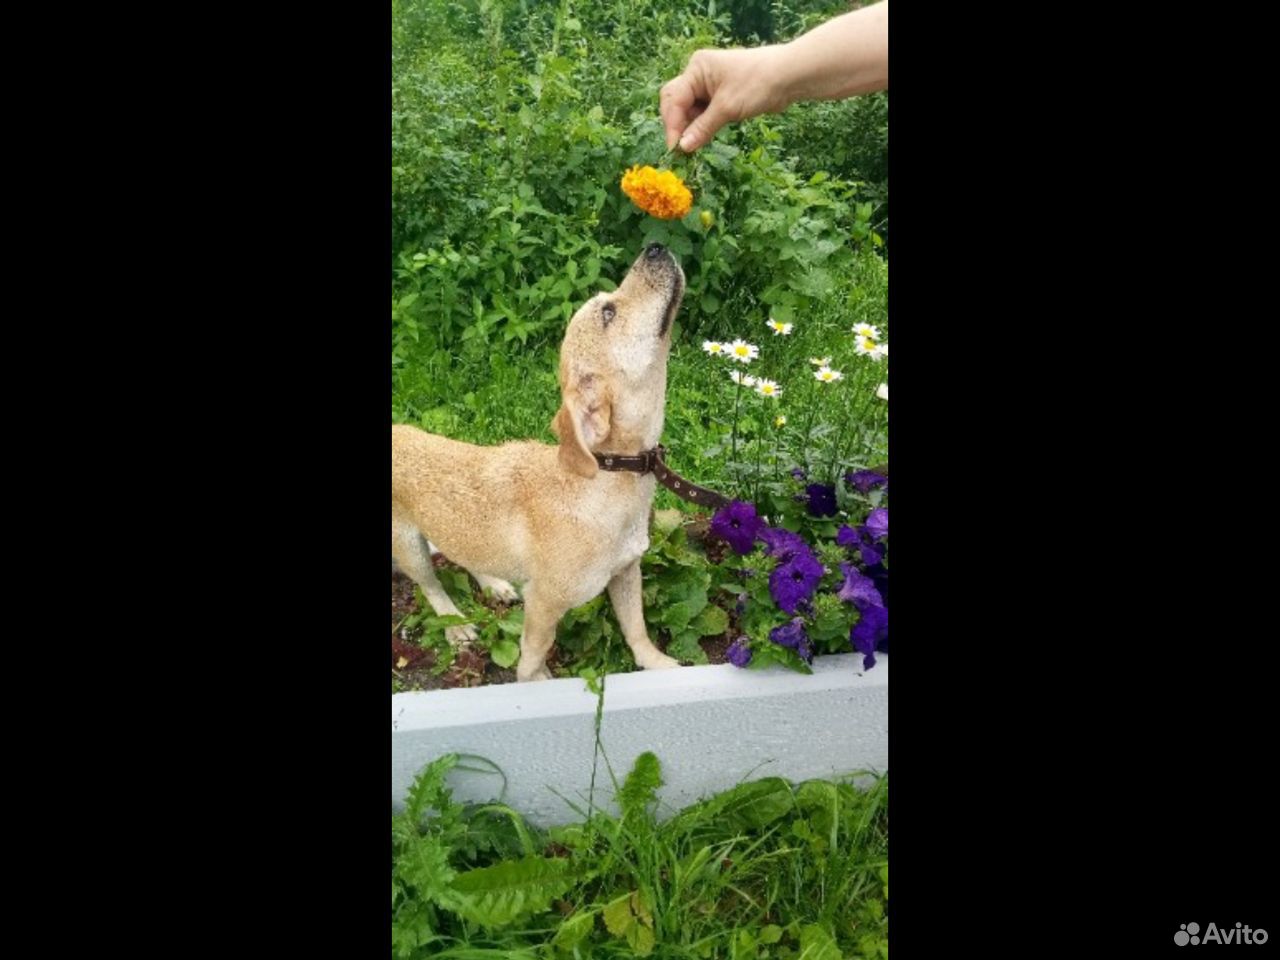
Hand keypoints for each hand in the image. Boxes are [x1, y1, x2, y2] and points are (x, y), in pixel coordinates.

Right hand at [659, 47, 789, 153]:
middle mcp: (699, 74)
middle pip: (676, 102)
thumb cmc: (757, 84)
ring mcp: (709, 85)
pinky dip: (702, 125)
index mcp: (697, 69)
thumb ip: (702, 128)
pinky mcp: (720, 95)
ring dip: (690, 127)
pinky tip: (703, 138)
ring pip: (689, 109)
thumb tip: (682, 147)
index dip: (673, 124)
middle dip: (678, 124)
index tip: (676, 148)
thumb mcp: (727, 108)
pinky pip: (703, 112)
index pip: (674, 99)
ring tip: (695, 146)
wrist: (789, 76)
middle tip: (682, 148)